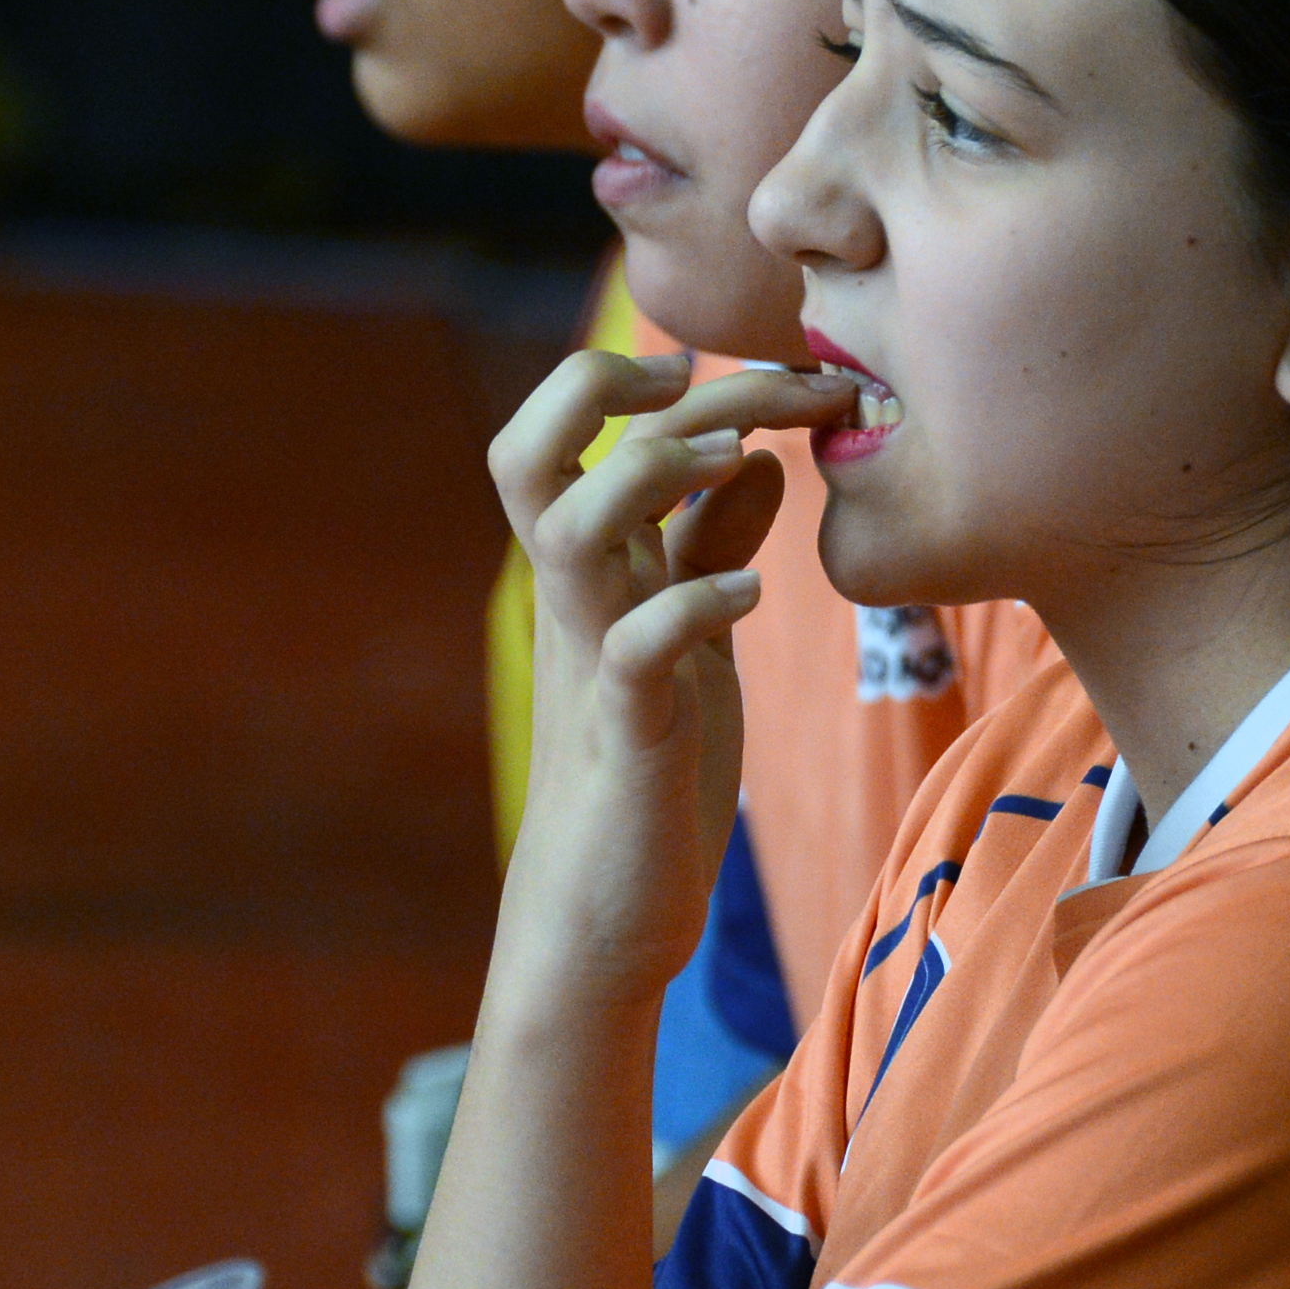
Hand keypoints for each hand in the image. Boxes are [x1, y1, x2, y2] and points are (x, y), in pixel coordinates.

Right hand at [486, 353, 853, 1012]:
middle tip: (748, 378)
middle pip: (530, 450)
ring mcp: (592, 664)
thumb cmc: (648, 773)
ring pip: (566, 528)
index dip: (642, 374)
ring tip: (737, 459)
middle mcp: (573, 603)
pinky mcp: (627, 737)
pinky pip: (635, 652)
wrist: (605, 920)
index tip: (753, 368)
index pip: (569, 430)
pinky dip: (694, 606)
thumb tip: (759, 459)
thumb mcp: (692, 642)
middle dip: (623, 387)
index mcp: (588, 572)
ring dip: (649, 473)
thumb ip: (709, 549)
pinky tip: (755, 598)